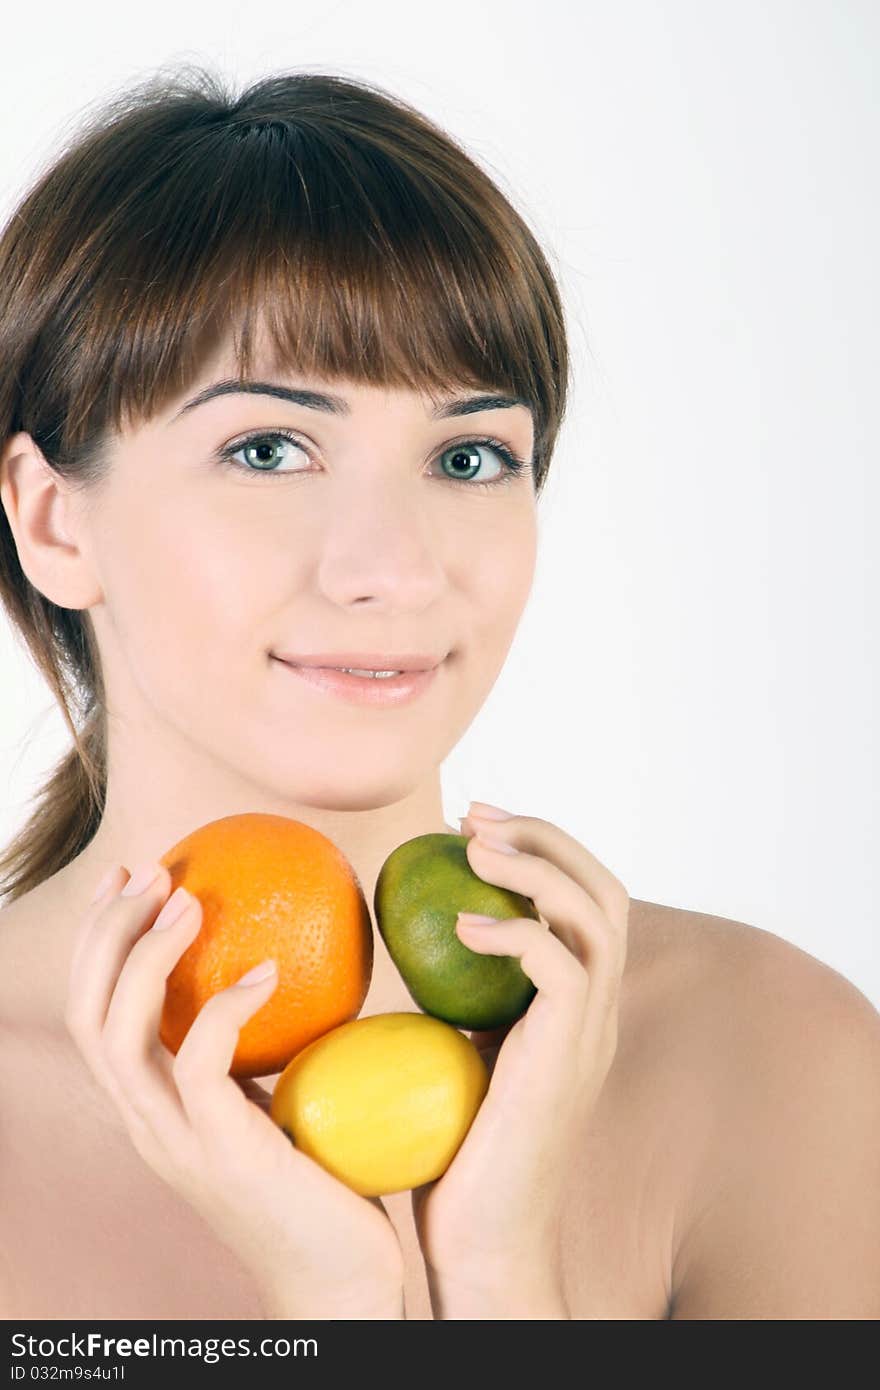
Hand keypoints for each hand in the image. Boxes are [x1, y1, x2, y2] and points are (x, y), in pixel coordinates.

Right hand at [64, 863, 404, 1320]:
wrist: (346, 1282)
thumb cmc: (326, 1182)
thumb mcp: (284, 1097)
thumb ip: (266, 1046)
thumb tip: (295, 960)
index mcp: (153, 1108)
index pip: (96, 1013)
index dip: (100, 940)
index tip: (137, 878)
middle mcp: (146, 1125)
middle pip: (86, 1013)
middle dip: (105, 932)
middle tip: (151, 871)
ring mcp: (177, 1145)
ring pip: (117, 1035)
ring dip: (144, 957)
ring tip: (186, 900)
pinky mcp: (222, 1156)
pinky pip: (200, 1066)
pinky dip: (223, 1008)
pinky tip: (266, 972)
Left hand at [411, 805, 628, 1316]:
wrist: (483, 1240)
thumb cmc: (452, 1154)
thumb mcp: (453, 1055)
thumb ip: (449, 1001)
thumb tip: (389, 948)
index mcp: (576, 1006)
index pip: (583, 900)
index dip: (538, 848)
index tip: (470, 823)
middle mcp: (598, 1009)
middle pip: (604, 887)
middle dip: (545, 834)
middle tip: (475, 813)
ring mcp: (592, 1030)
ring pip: (597, 913)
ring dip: (537, 865)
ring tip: (474, 844)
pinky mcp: (570, 1054)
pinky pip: (561, 966)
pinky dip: (516, 931)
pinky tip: (461, 922)